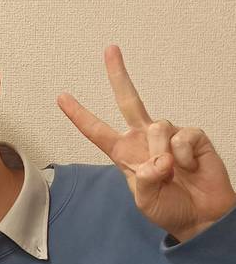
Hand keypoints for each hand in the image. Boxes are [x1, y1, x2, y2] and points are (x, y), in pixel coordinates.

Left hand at [57, 45, 235, 241]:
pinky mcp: (192, 136)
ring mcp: (168, 135)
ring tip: (172, 173)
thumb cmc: (169, 208)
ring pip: (158, 126)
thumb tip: (157, 160)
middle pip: (128, 100)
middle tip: (110, 49)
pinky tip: (189, 168)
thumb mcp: (145, 200)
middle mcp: (144, 139)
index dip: (79, 115)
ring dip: (162, 152)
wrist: (202, 215)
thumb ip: (144, 180)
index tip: (61, 97)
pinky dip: (183, 156)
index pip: (97, 131)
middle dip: (119, 74)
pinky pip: (182, 136)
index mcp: (124, 153)